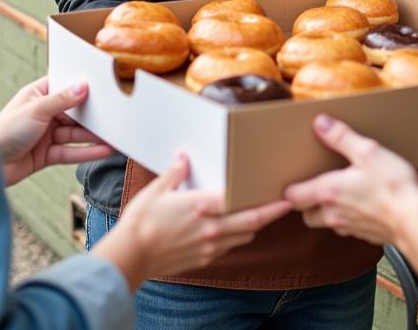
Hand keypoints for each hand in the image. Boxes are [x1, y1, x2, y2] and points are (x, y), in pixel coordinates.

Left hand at [0, 77, 113, 186]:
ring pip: (75, 133)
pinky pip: (71, 152)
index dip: (83, 86)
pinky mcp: (47, 155)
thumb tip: (84, 85)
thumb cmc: (4, 130)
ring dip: (94, 135)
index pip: (65, 86)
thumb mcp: (37, 109)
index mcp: (38, 94)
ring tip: (116, 135)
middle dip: (94, 115)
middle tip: (116, 113)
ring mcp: (46, 135)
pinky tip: (104, 150)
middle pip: (74, 112)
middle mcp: (43, 113)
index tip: (104, 86)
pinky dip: (87, 152)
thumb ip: (63, 99)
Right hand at [94, 154, 292, 287]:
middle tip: (288, 203)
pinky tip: (233, 227)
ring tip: (262, 212)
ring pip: (244, 236)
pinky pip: (228, 247)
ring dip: (255, 225)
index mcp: (203, 206)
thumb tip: (184, 157)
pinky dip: (237, 237)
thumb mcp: (157, 189)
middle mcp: (212, 228)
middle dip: (273, 213)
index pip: (244, 202)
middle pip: (253, 222)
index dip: (267, 200)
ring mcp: (209, 246)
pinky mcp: (203, 259)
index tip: (282, 192)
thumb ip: (176, 172)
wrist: (129, 257)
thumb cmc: (141, 221)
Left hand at [284, 114, 417, 244]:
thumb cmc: (392, 186)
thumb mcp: (367, 151)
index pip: (293, 197)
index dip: (291, 189)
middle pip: (306, 215)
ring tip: (340, 194)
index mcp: (327, 192)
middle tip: (316, 186)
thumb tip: (320, 123)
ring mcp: (349, 228)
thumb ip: (341, 137)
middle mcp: (333, 214)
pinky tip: (363, 204)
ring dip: (328, 212)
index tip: (295, 178)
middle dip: (308, 203)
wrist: (416, 222)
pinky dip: (349, 218)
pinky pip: (348, 228)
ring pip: (327, 223)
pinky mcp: (365, 236)